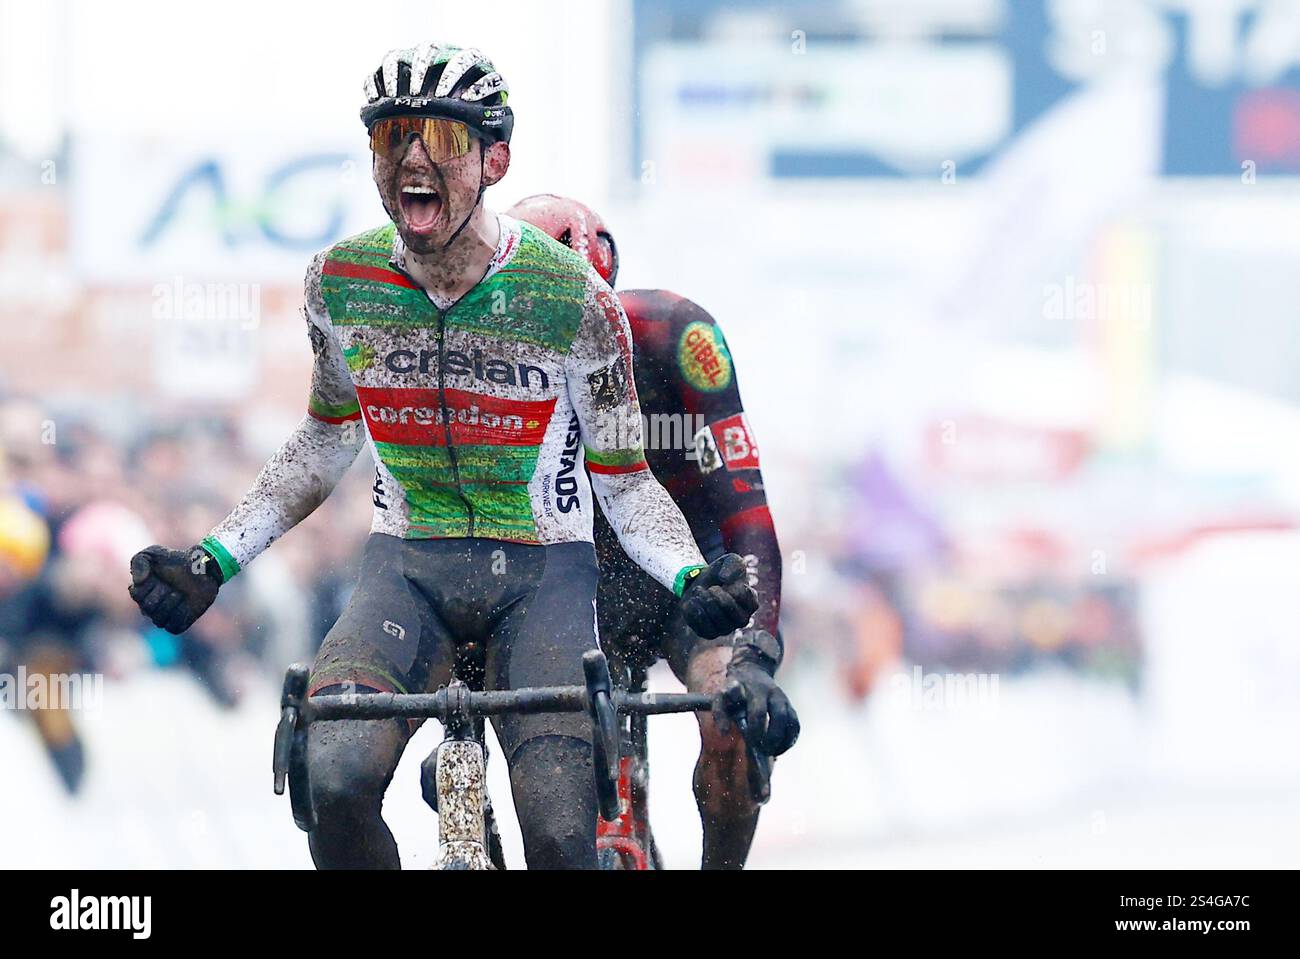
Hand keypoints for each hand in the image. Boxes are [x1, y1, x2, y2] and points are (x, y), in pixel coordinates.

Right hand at [128, 545, 221, 634]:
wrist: (201, 568)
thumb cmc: (175, 561)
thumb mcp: (153, 554)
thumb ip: (138, 562)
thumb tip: (137, 582)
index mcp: (140, 593)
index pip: (137, 595)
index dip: (150, 584)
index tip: (160, 574)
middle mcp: (148, 608)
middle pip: (149, 607)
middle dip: (163, 592)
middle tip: (173, 584)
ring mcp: (163, 617)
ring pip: (159, 619)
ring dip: (172, 602)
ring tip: (181, 592)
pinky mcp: (179, 624)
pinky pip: (174, 627)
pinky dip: (181, 614)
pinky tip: (187, 603)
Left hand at [679, 553, 757, 638]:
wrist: (700, 582)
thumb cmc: (720, 573)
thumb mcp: (730, 560)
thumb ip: (734, 565)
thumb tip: (725, 579)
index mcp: (751, 602)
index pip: (742, 595)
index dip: (729, 585)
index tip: (723, 578)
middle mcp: (742, 619)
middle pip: (729, 610)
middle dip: (716, 596)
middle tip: (710, 588)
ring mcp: (726, 629)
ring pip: (716, 622)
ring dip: (704, 602)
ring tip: (699, 591)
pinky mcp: (709, 634)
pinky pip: (702, 629)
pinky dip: (694, 612)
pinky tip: (693, 601)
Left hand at [719, 631, 799, 756]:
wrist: (752, 670)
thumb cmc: (734, 689)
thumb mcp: (722, 696)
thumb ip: (720, 713)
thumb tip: (723, 733)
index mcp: (755, 691)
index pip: (759, 712)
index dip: (756, 730)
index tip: (751, 743)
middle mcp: (773, 693)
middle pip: (779, 717)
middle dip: (771, 737)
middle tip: (761, 750)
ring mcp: (783, 700)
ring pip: (790, 722)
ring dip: (782, 741)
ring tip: (770, 752)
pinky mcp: (790, 706)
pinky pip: (795, 725)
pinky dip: (789, 740)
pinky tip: (778, 749)